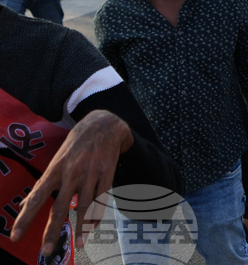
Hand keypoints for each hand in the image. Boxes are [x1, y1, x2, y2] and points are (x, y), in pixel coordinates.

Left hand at [11, 110, 133, 255]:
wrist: (104, 123)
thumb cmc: (78, 142)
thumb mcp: (57, 158)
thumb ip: (44, 182)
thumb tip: (25, 203)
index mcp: (55, 168)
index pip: (36, 197)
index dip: (25, 217)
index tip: (15, 236)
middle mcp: (71, 172)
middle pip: (59, 207)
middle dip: (52, 231)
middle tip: (46, 250)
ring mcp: (90, 173)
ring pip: (84, 206)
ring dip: (80, 227)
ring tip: (78, 244)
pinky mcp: (107, 173)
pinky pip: (101, 198)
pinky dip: (97, 214)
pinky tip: (93, 226)